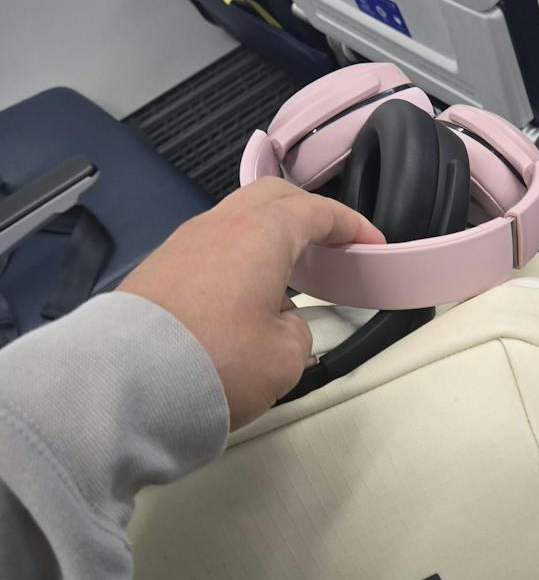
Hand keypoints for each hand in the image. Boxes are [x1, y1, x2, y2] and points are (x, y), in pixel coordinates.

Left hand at [119, 178, 383, 428]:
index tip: (370, 241)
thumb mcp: (286, 356)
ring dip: (267, 235)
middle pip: (271, 197)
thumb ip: (297, 330)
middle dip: (306, 212)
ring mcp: (183, 243)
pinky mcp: (158, 270)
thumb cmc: (216, 361)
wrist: (127, 382)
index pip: (316, 212)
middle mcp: (219, 225)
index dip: (350, 225)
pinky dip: (237, 256)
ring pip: (236, 220)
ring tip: (286, 272)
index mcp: (261, 232)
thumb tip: (280, 322)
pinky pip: (210, 247)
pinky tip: (243, 294)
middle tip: (329, 240)